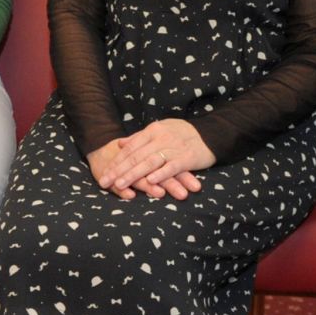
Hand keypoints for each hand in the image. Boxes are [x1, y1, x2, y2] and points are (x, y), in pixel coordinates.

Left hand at [97, 119, 213, 198]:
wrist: (211, 134)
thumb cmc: (182, 134)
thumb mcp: (160, 130)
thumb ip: (140, 137)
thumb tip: (120, 143)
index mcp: (153, 130)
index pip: (130, 147)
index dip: (116, 161)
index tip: (104, 173)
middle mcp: (161, 137)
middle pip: (136, 156)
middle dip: (119, 170)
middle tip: (105, 182)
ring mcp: (174, 147)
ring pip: (149, 162)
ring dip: (134, 174)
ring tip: (120, 184)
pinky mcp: (187, 157)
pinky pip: (172, 167)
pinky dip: (160, 174)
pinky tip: (150, 182)